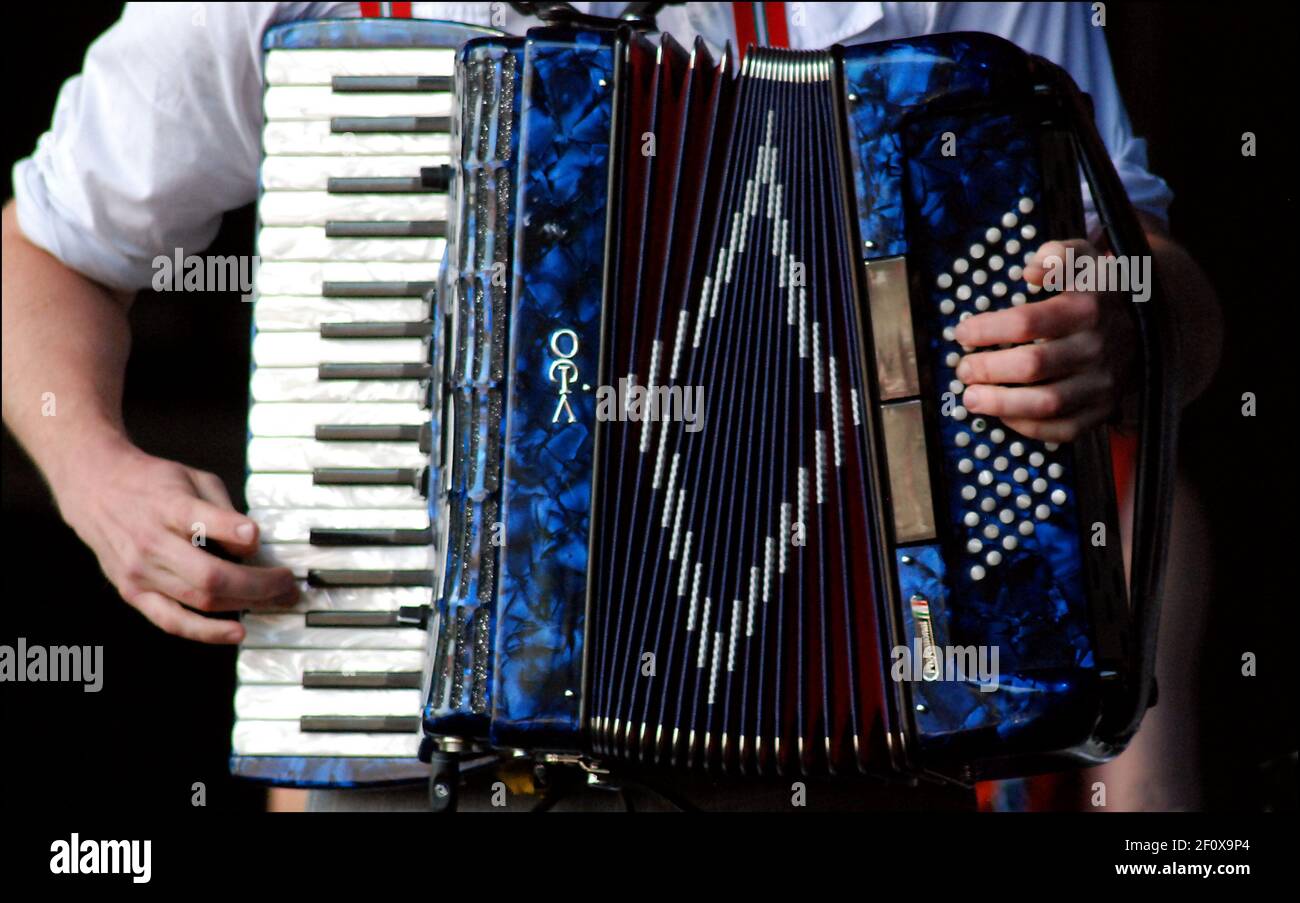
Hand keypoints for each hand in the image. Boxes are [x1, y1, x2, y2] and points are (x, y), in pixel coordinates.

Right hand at [53, 438, 296, 642]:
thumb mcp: (194, 479)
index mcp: (169, 506)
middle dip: (260, 585)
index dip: (234, 532)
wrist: (95, 488)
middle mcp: (152, 542)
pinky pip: (173, 621)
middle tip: (288, 583)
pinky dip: (207, 631)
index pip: (203, 521)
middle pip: (211, 576)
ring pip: (200, 601)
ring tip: (276, 601)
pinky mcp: (133, 592)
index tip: (256, 537)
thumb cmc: (154, 484)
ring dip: (246, 604)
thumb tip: (252, 545)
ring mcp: (141, 572)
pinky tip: (237, 631)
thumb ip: (224, 509)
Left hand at [952, 238, 1137, 442]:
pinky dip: (1029, 428)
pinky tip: (1004, 416)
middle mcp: (1096, 348)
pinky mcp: (1103, 410)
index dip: (987, 330)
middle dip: (988, 369)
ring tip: (971, 399)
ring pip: (1047, 404)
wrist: (1146, 326)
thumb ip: (1058, 255)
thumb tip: (1030, 270)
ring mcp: (1101, 383)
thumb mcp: (1083, 259)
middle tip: (963, 370)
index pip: (1027, 322)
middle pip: (1032, 365)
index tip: (962, 333)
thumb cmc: (1096, 292)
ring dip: (1001, 404)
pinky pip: (1063, 429)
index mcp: (1087, 308)